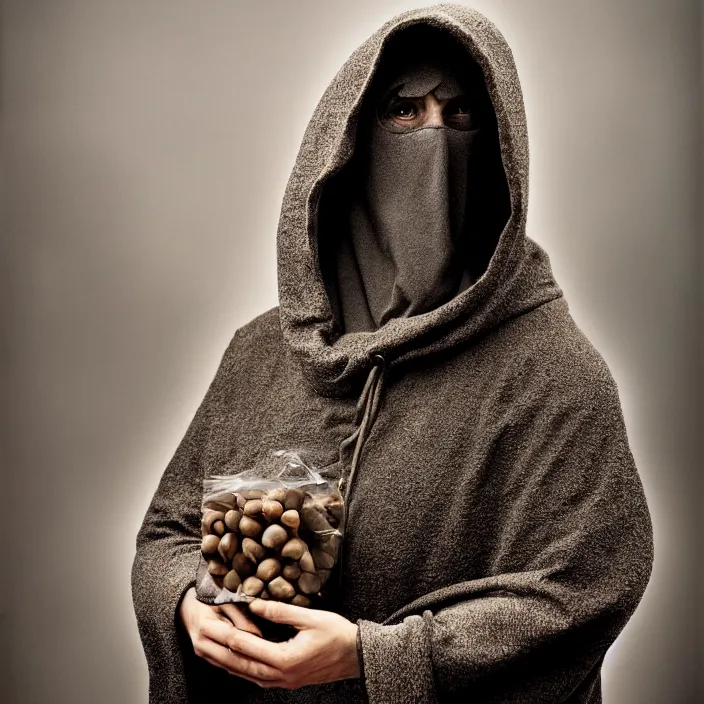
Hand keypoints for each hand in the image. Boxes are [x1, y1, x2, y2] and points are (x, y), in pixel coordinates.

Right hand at [179, 587, 270, 683]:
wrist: (185, 606)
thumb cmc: (207, 598)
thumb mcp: (223, 601)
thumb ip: (240, 617)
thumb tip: (258, 634)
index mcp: (205, 626)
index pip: (232, 637)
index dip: (250, 641)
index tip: (268, 643)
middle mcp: (201, 644)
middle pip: (229, 657)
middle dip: (250, 660)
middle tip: (270, 660)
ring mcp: (202, 653)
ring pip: (227, 665)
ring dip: (245, 668)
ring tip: (265, 666)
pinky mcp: (204, 657)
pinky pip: (223, 665)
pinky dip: (238, 667)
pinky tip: (252, 668)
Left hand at [202, 598, 360, 688]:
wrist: (357, 656)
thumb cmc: (337, 633)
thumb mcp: (309, 617)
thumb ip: (279, 611)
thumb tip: (254, 603)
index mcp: (285, 660)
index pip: (246, 647)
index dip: (225, 634)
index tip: (209, 623)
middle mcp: (281, 676)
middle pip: (240, 665)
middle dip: (218, 651)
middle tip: (199, 637)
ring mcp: (284, 682)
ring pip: (246, 675)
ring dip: (225, 663)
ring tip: (207, 651)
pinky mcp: (288, 681)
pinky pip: (257, 677)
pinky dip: (240, 669)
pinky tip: (233, 662)